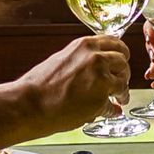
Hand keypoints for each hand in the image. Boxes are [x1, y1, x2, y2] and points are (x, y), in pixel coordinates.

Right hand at [9, 35, 131, 136]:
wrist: (30, 104)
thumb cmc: (38, 85)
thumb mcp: (61, 61)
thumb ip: (82, 62)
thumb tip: (94, 72)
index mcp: (84, 45)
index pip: (114, 42)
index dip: (120, 52)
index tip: (122, 58)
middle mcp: (96, 58)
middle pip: (123, 61)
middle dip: (123, 73)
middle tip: (121, 81)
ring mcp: (101, 77)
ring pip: (123, 82)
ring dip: (122, 91)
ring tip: (119, 98)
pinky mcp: (101, 98)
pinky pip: (113, 104)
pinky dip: (112, 109)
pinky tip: (109, 112)